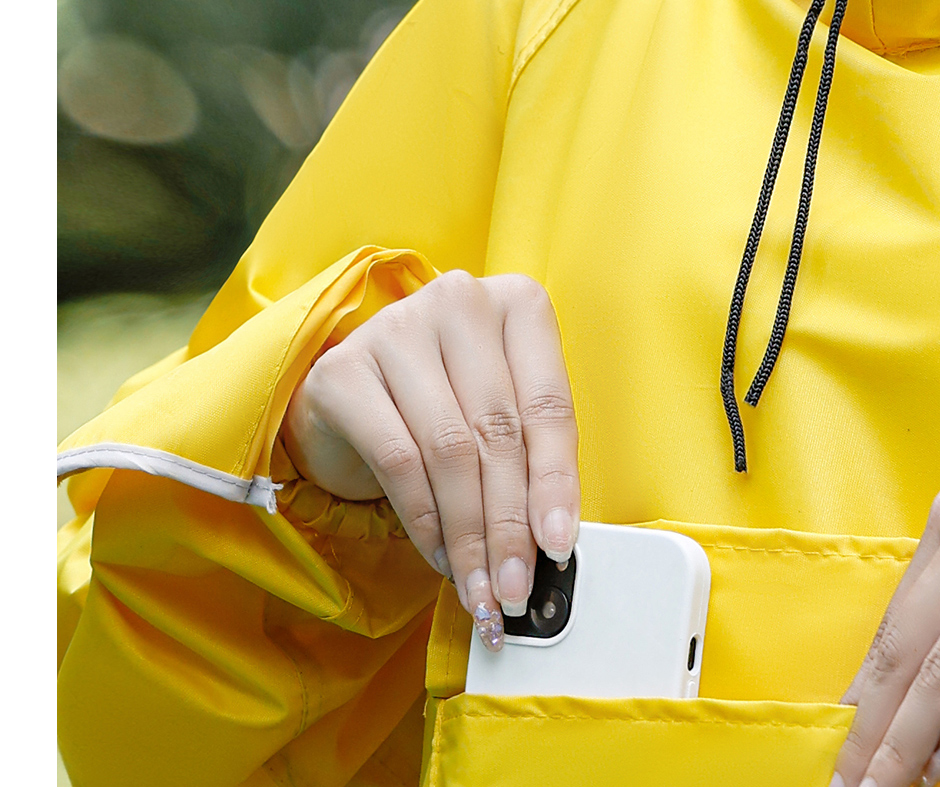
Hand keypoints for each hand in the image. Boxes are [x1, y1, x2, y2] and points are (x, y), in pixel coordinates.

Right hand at [281, 271, 580, 651]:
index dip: (556, 483)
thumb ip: (530, 461)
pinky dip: (424, 521)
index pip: (548, 404)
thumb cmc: (445, 405)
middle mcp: (459, 301)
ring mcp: (397, 328)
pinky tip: (440, 556)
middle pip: (498, 432)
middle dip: (510, 525)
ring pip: (449, 450)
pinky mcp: (343, 369)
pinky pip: (398, 460)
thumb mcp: (502, 419)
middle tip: (516, 587)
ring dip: (469, 534)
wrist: (352, 398)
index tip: (558, 545)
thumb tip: (552, 542)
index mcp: (517, 305)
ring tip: (481, 587)